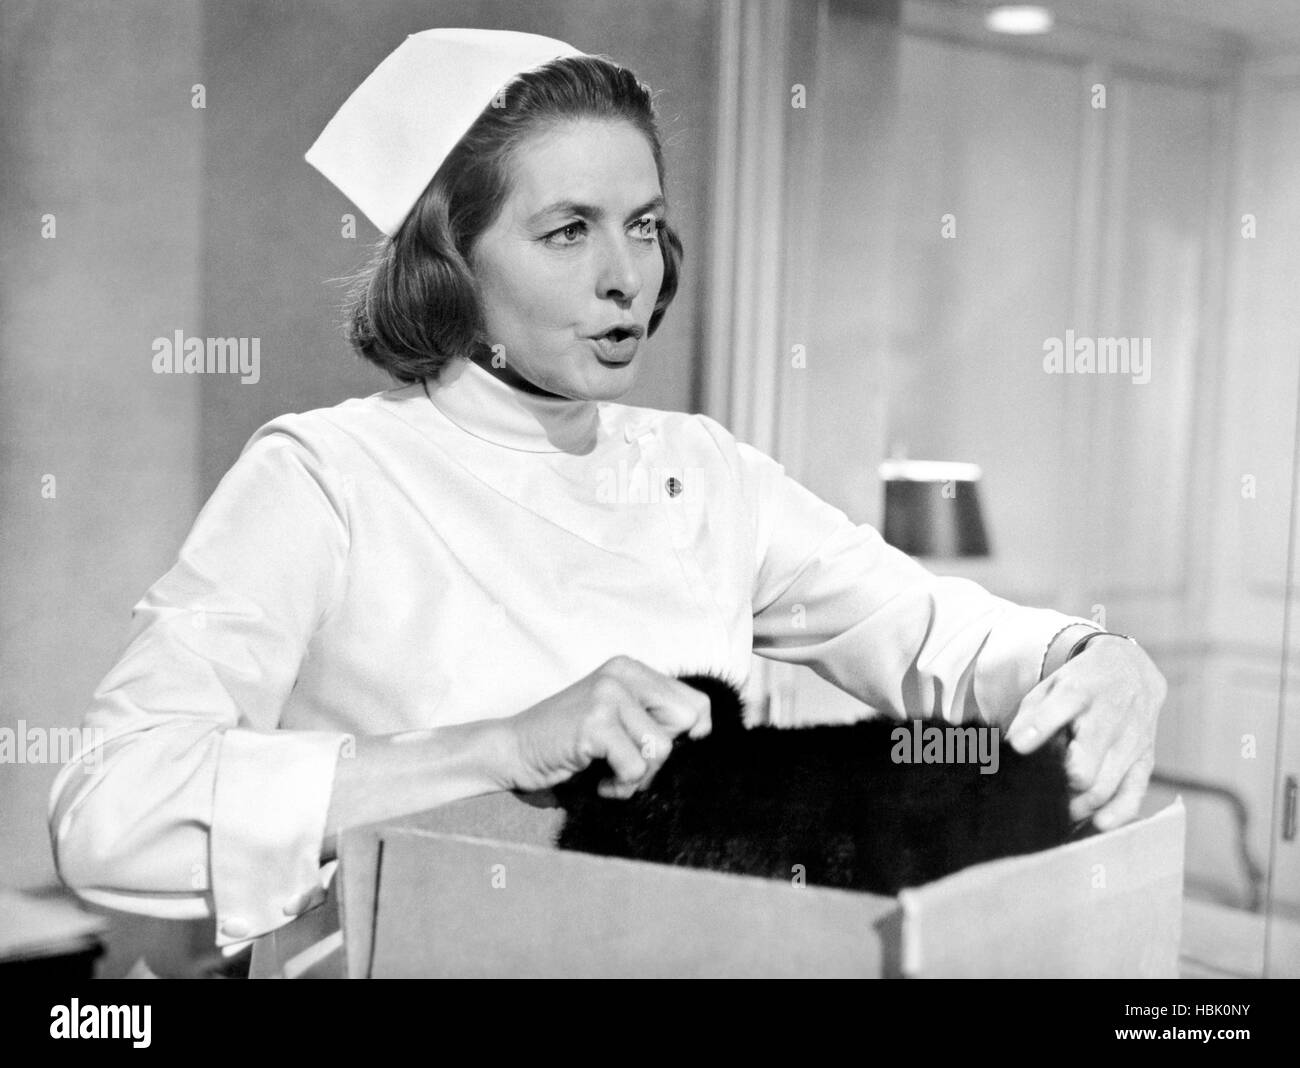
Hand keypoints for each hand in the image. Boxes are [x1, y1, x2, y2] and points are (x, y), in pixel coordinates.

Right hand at [498, 655, 712, 798]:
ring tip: (609, 774)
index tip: (657, 752)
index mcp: (631, 669)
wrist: (512, 750)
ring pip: (661, 749)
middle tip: (627, 763)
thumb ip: (652, 716)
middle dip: (661, 755)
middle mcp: (622, 674)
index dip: (690, 735)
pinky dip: (618, 786)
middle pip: (685, 722)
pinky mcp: (595, 723)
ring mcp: (607, 695)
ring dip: (638, 776)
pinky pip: (635, 768)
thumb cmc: (568, 742)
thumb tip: (704, 733)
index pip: (695, 702)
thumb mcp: (616, 717)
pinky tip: (595, 779)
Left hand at [1005, 637, 1166, 830]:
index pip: (1058, 711)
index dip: (1038, 730)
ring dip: (1077, 806)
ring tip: (1060, 806)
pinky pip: (1133, 794)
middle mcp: (1109, 716)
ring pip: (1103, 788)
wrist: (1133, 669)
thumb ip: (1030, 716)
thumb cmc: (1081, 684)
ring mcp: (1131, 740)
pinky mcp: (1146, 758)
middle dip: (1059, 784)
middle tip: (1043, 789)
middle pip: (1083, 768)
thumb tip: (1013, 748)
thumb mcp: (1050, 686)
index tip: (1019, 747)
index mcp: (1078, 691)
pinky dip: (1114, 814)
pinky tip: (1096, 823)